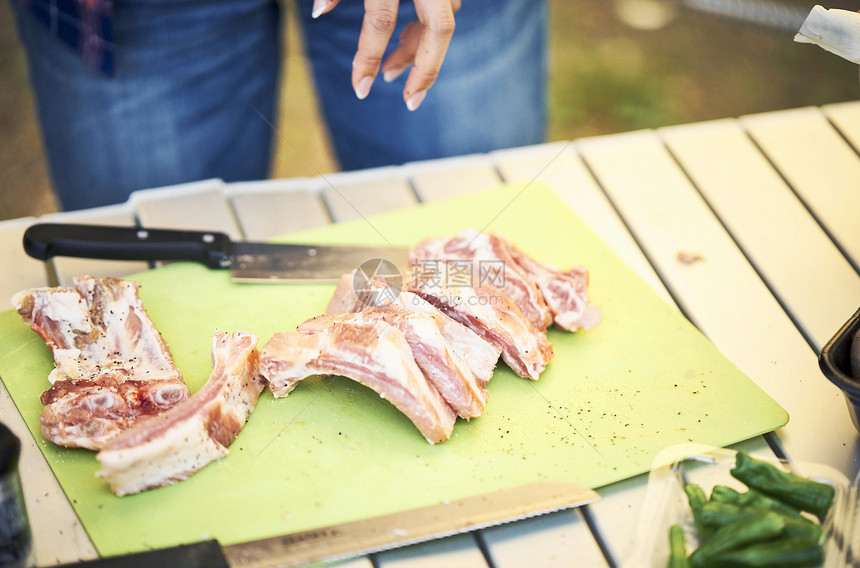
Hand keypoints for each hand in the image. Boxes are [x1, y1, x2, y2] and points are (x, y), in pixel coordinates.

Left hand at [313, 0, 460, 110]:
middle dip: (426, 69)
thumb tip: (319, 13)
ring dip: (421, 51)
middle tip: (410, 101)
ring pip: (444, 21)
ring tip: (390, 71)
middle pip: (438, 29)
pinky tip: (406, 41)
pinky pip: (445, 8)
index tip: (360, 90)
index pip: (381, 22)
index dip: (369, 57)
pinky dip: (426, 29)